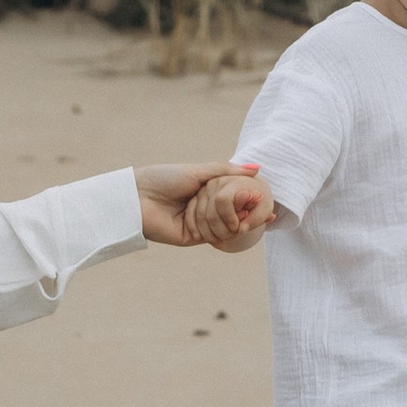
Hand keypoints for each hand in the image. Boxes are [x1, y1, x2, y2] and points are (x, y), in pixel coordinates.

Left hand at [138, 161, 271, 248]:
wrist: (138, 197)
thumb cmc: (164, 178)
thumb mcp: (199, 170)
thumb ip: (228, 171)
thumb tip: (257, 168)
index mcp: (206, 192)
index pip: (234, 199)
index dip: (249, 202)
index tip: (267, 206)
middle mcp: (204, 209)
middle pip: (232, 215)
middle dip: (243, 212)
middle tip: (261, 212)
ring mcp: (199, 224)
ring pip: (225, 227)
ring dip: (229, 219)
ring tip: (235, 214)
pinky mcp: (192, 237)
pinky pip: (213, 237)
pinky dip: (219, 230)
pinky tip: (230, 224)